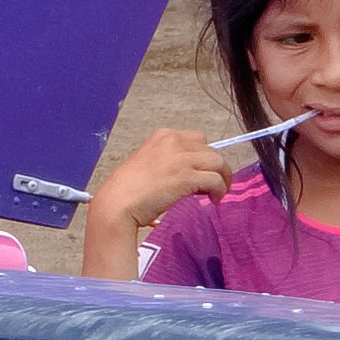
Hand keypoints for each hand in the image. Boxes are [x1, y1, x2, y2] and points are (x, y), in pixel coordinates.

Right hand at [82, 128, 236, 246]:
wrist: (117, 203)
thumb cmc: (128, 190)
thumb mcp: (149, 164)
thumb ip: (169, 162)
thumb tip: (190, 175)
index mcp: (163, 136)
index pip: (197, 140)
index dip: (202, 157)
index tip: (202, 172)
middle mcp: (173, 142)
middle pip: (210, 150)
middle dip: (215, 168)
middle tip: (212, 186)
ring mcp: (181, 158)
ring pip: (218, 163)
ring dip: (222, 179)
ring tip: (217, 194)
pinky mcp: (187, 176)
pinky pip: (216, 180)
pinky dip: (219, 190)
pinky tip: (214, 199)